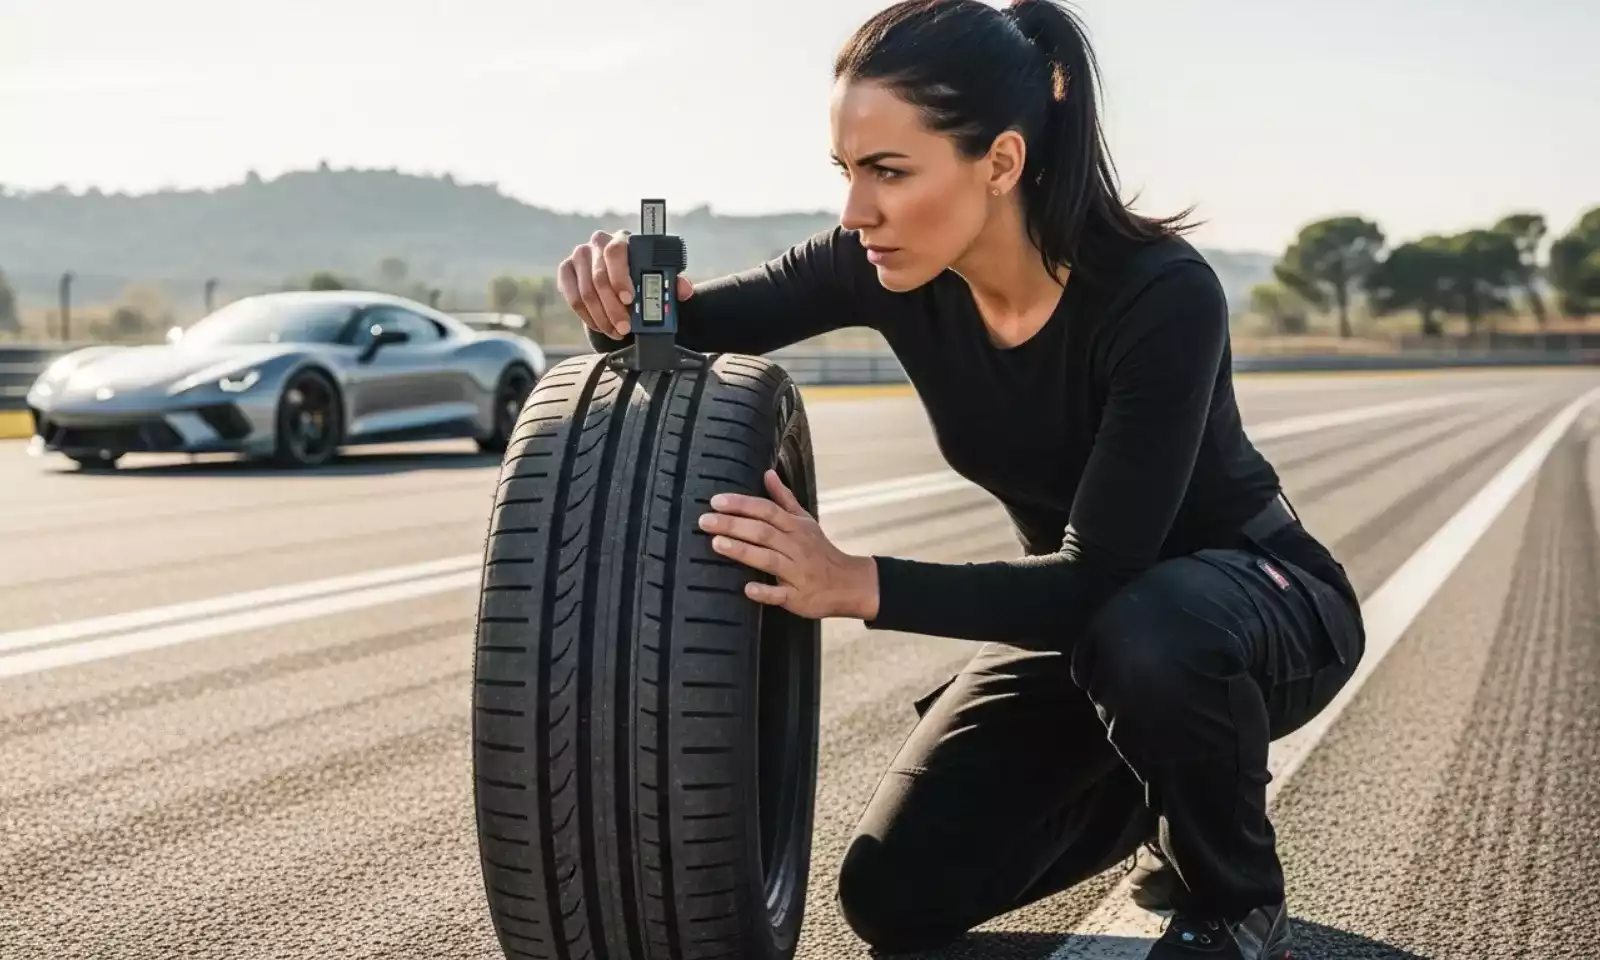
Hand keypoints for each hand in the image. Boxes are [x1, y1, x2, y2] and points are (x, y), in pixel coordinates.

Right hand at [556, 229, 696, 339]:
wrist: (619, 278)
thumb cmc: (641, 275)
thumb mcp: (660, 278)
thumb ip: (674, 283)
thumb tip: (683, 289)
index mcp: (624, 239)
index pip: (616, 252)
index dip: (620, 277)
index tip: (629, 300)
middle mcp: (598, 243)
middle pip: (599, 277)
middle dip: (612, 308)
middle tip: (624, 327)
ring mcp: (580, 256)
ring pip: (585, 291)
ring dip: (601, 317)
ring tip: (615, 331)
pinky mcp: (566, 270)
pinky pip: (572, 297)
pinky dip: (587, 316)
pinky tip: (600, 324)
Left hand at [698, 469, 879, 620]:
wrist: (848, 583)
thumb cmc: (820, 551)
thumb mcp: (805, 521)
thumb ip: (784, 499)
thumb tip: (767, 473)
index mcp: (796, 527)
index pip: (767, 510)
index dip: (742, 504)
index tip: (717, 501)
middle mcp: (796, 547)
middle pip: (763, 532)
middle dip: (733, 525)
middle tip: (705, 521)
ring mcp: (797, 573)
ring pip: (768, 559)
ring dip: (743, 551)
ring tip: (717, 543)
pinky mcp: (797, 597)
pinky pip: (780, 595)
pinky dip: (765, 591)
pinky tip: (747, 588)